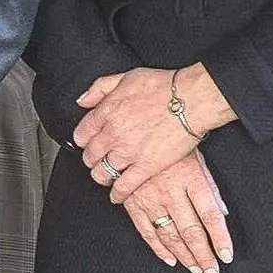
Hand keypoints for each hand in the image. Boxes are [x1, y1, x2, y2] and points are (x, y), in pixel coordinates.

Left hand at [74, 66, 225, 200]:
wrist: (191, 100)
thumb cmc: (164, 87)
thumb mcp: (125, 77)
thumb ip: (99, 88)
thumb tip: (83, 100)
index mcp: (107, 112)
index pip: (81, 134)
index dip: (83, 140)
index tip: (87, 142)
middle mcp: (114, 134)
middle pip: (90, 155)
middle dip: (90, 159)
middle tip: (95, 161)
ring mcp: (129, 152)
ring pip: (103, 172)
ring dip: (101, 176)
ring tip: (105, 176)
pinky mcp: (147, 167)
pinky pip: (125, 186)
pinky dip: (118, 193)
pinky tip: (117, 195)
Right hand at [118, 150, 232, 272]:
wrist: (137, 126)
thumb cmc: (170, 140)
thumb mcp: (197, 158)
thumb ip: (210, 188)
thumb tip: (222, 213)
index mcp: (191, 180)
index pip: (211, 216)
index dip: (220, 239)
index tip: (226, 256)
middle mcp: (171, 192)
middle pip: (192, 231)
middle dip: (203, 255)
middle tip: (211, 271)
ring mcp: (150, 198)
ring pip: (170, 234)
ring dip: (184, 256)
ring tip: (196, 268)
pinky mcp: (132, 201)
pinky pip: (145, 230)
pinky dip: (158, 247)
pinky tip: (169, 258)